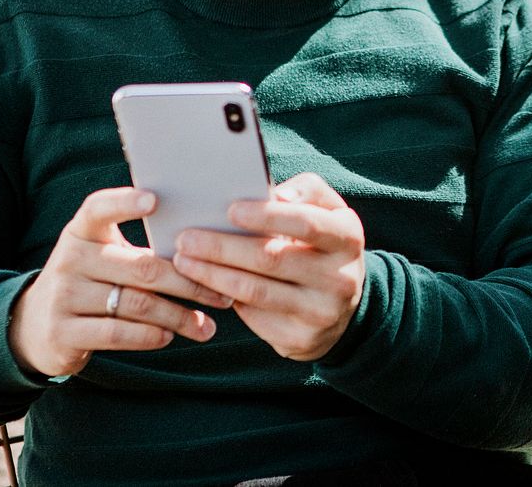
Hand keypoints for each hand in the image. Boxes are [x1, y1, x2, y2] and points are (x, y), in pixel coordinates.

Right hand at [8, 188, 233, 377]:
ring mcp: (63, 296)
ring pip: (136, 304)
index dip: (125, 202)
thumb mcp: (106, 256)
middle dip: (190, 284)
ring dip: (178, 316)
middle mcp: (70, 258)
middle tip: (222, 296)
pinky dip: (149, 336)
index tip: (155, 200)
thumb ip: (143, 249)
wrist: (37, 324)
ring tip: (207, 326)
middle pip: (143, 268)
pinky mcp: (62, 331)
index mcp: (83, 231)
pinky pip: (116, 333)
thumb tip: (208, 251)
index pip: (99, 208)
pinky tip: (170, 336)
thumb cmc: (94, 281)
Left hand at [172, 173, 364, 361]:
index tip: (230, 209)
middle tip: (186, 238)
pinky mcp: (300, 339)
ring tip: (183, 259)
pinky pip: (253, 316)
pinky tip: (202, 283)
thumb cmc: (323, 244)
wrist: (343, 308)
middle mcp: (341, 278)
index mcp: (348, 239)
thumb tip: (276, 195)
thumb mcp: (329, 212)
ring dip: (212, 274)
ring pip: (255, 291)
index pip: (307, 224)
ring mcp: (321, 313)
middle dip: (223, 247)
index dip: (267, 216)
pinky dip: (223, 297)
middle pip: (272, 259)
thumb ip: (307, 191)